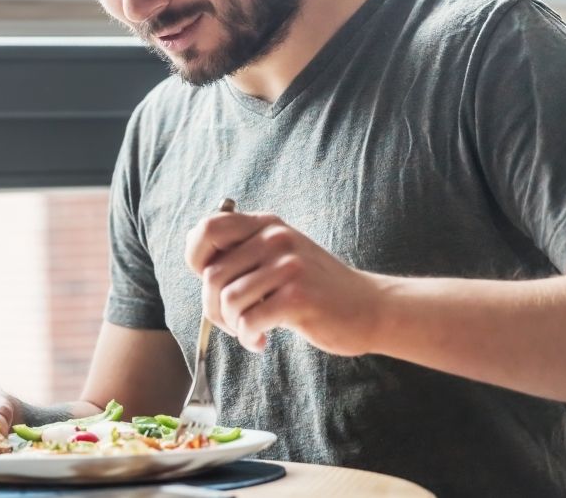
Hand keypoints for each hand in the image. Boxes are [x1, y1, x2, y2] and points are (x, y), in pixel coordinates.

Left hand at [184, 211, 387, 355]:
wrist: (370, 308)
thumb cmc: (316, 288)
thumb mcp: (280, 256)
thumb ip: (244, 252)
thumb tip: (198, 263)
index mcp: (266, 224)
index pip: (207, 228)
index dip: (196, 258)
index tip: (210, 283)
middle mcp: (275, 237)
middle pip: (212, 274)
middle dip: (213, 308)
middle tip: (232, 323)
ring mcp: (288, 265)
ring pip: (228, 300)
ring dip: (232, 326)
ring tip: (250, 332)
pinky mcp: (298, 296)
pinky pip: (249, 321)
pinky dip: (248, 338)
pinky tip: (261, 341)